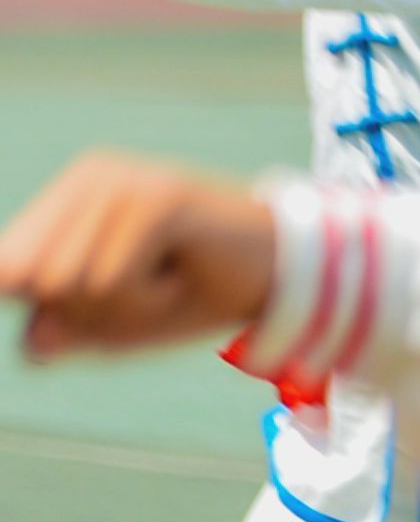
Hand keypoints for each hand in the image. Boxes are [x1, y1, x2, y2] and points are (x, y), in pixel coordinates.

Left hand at [0, 154, 277, 360]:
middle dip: (90, 311)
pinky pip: (112, 282)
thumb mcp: (118, 321)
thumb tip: (34, 342)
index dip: (52, 307)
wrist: (290, 275)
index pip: (7, 270)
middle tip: (151, 291)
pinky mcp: (155, 200)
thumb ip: (64, 329)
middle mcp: (87, 179)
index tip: (110, 293)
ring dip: (123, 308)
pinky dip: (149, 301)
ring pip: (67, 284)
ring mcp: (121, 184)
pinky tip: (186, 275)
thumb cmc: (200, 292)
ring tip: (170, 281)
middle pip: (33, 283)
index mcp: (67, 199)